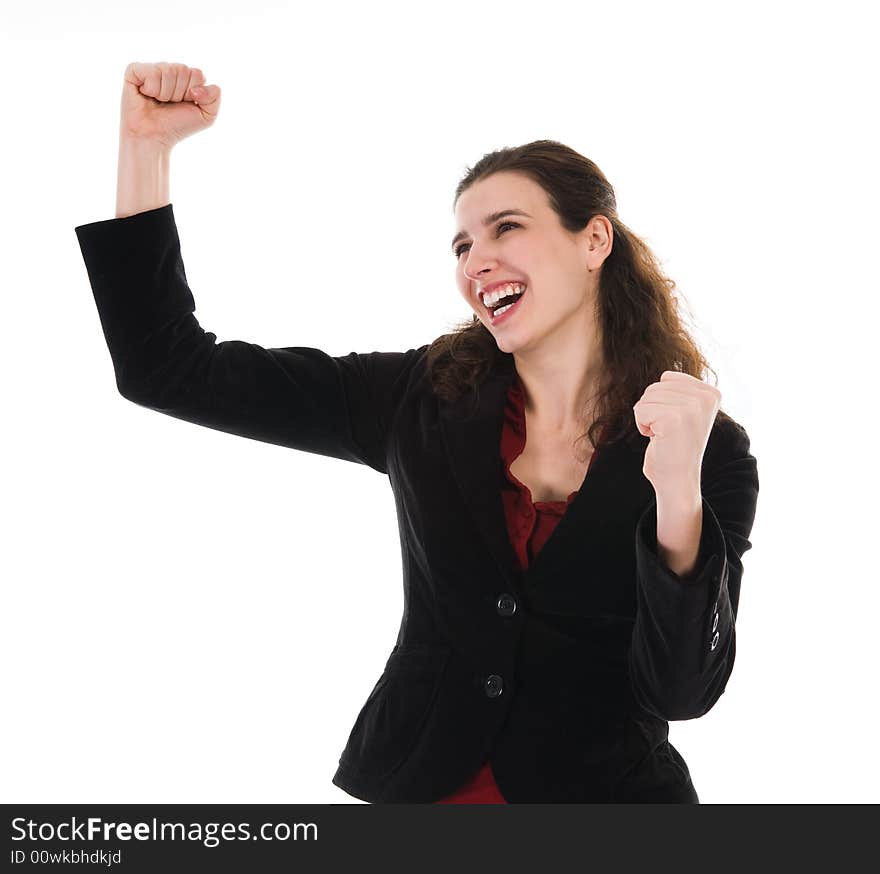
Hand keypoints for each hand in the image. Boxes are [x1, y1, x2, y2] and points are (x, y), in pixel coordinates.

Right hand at [119, 61, 221, 149]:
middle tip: (169, 104)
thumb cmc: (178, 126)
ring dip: (165, 93)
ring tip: (158, 101)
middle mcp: (169, 70)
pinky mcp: (134, 71)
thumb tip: (197, 86)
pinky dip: (152, 88)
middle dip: (179, 93)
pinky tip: (146, 95)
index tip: (184, 104)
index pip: (198, 74)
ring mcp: (151, 69)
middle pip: (183, 69)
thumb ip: (215, 97)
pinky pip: (151, 71)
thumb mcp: (207, 116)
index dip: (193, 93)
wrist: (154, 137)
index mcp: (186, 77)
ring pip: (168, 70)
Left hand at [633, 371, 720, 494]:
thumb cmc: (675, 446)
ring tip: (664, 435)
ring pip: (646, 398)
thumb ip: (680, 391)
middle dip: (652, 410)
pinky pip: (640, 410)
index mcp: (711, 393)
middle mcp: (706, 398)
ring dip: (647, 418)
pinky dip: (642, 426)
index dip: (662, 401)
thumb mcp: (685, 411)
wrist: (677, 480)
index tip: (676, 422)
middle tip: (668, 431)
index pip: (667, 378)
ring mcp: (691, 407)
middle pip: (654, 387)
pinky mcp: (674, 419)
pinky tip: (658, 439)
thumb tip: (665, 374)